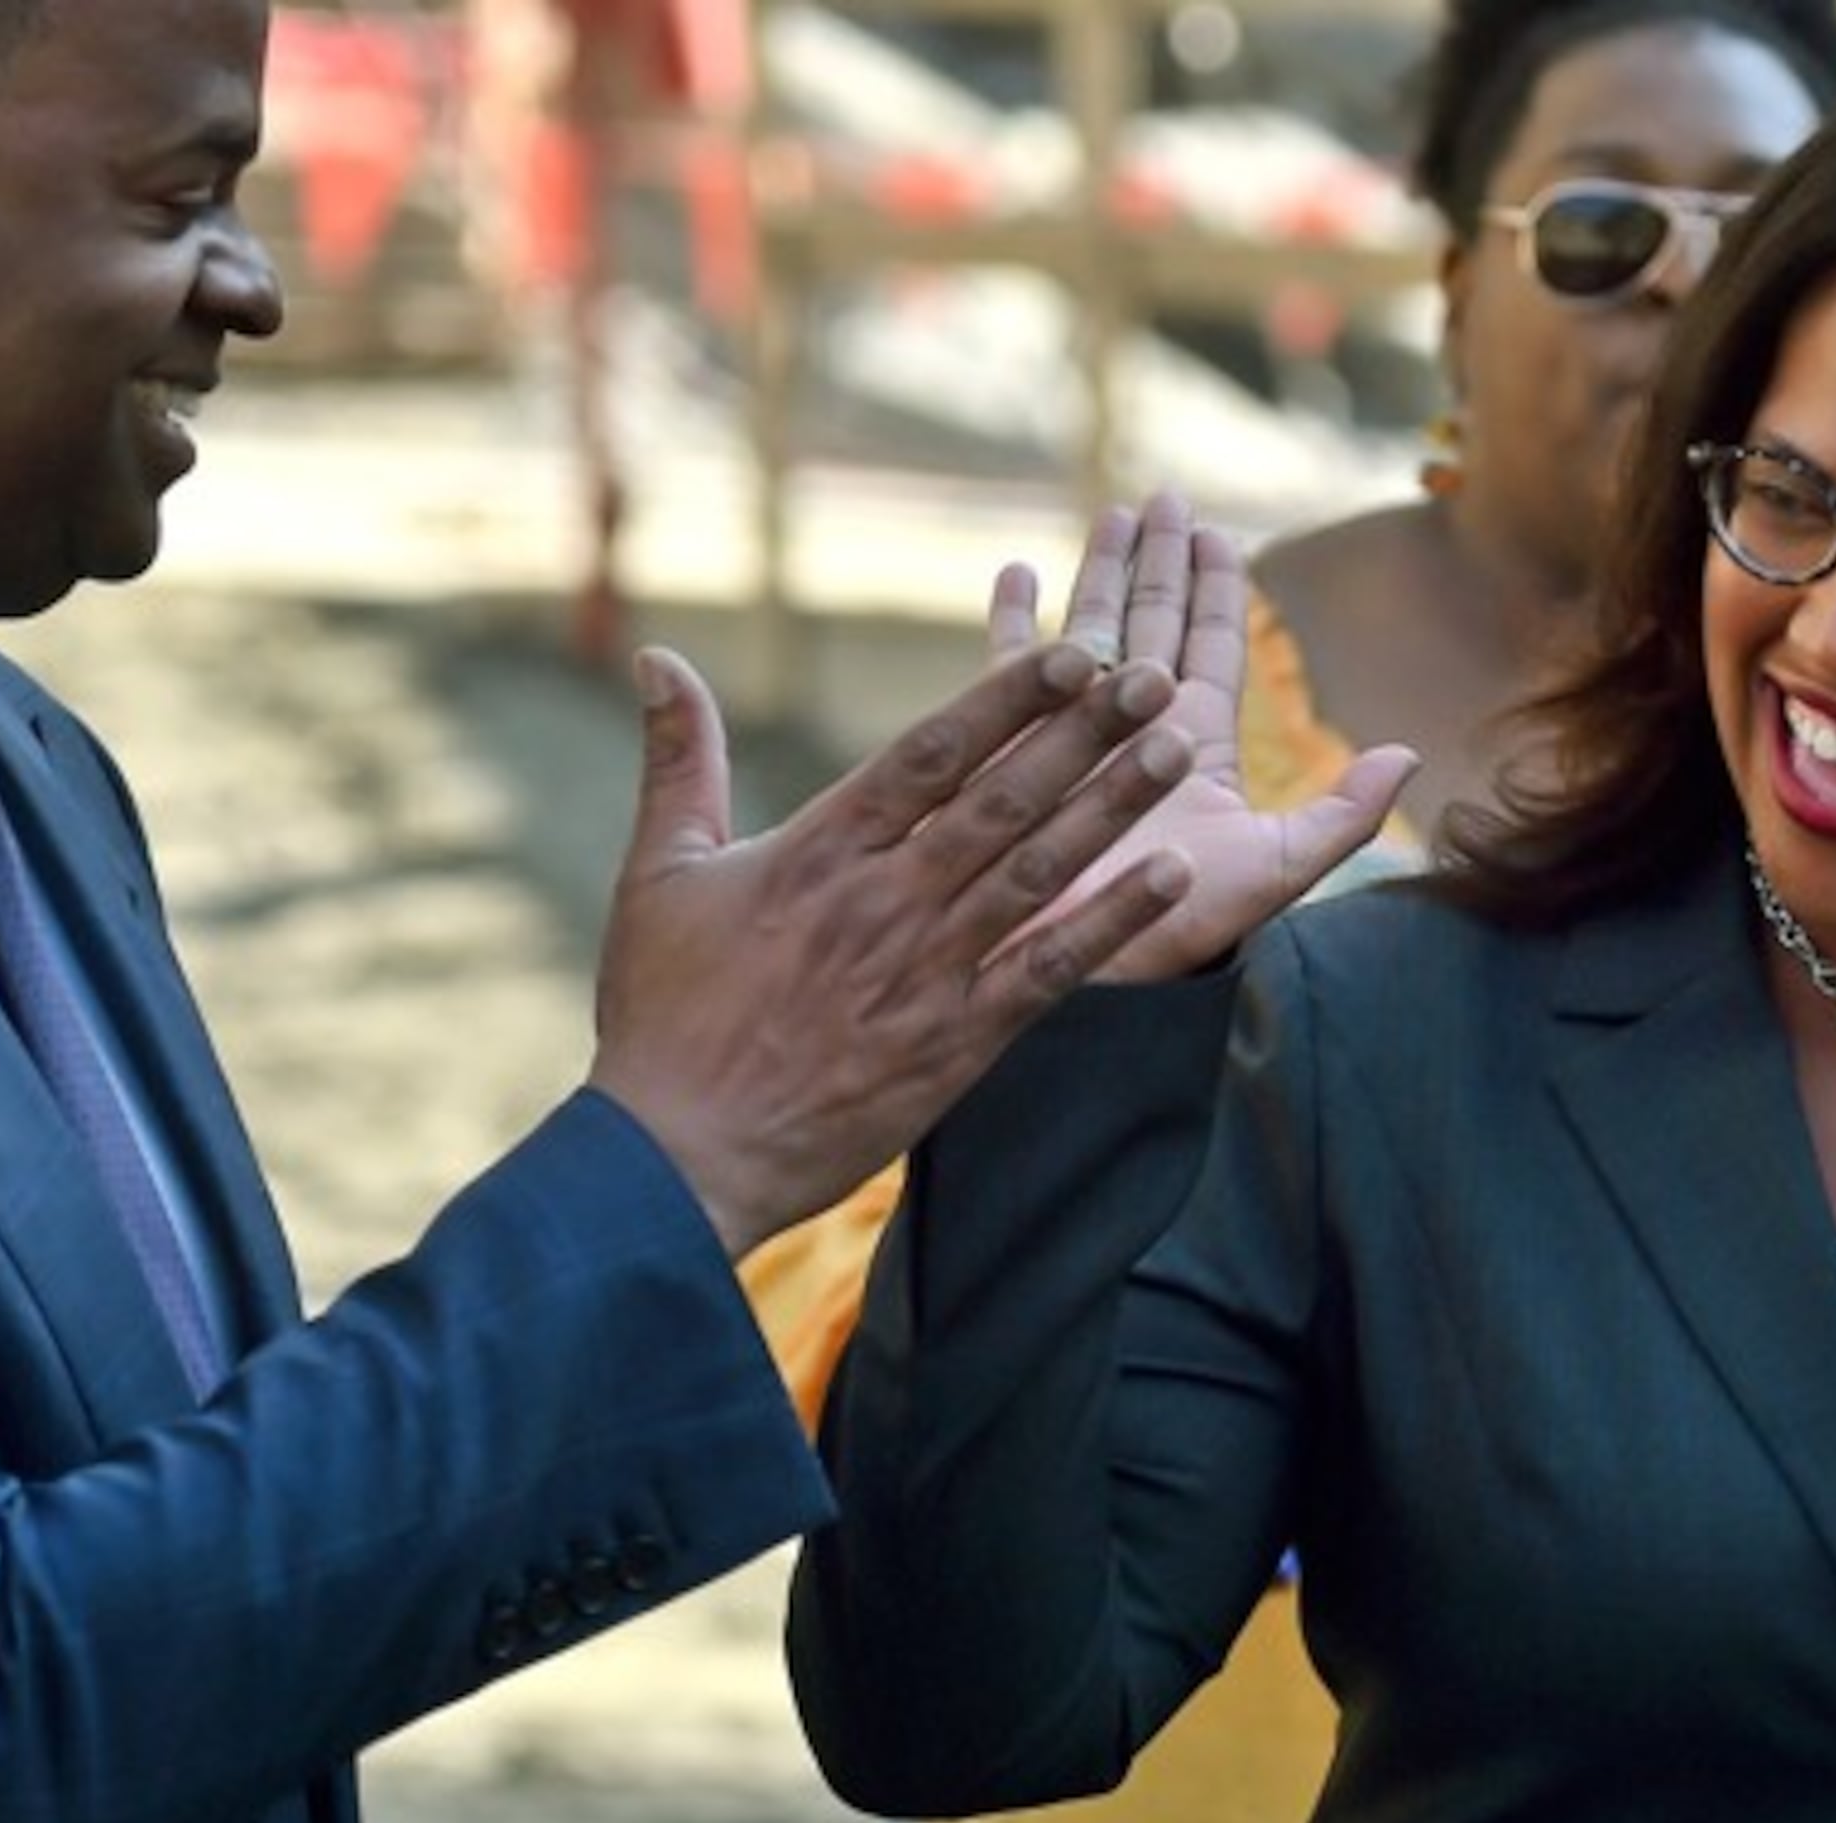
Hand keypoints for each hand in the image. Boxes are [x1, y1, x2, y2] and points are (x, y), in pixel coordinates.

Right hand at [589, 595, 1199, 1256]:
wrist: (678, 1157)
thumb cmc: (662, 1015)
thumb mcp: (659, 873)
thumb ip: (678, 761)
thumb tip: (656, 657)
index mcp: (816, 851)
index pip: (930, 752)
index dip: (1006, 696)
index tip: (1070, 651)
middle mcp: (883, 900)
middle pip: (1003, 799)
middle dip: (1084, 732)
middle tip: (1153, 674)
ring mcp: (925, 972)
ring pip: (1037, 870)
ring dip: (1112, 806)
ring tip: (1178, 747)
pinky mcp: (955, 1044)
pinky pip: (1048, 972)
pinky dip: (1112, 923)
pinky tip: (1170, 878)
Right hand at [991, 494, 1414, 981]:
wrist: (1092, 975)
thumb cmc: (1183, 934)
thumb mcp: (1276, 872)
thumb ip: (1341, 814)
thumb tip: (1407, 754)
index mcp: (1195, 748)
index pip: (1212, 647)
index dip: (1217, 587)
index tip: (1215, 529)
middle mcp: (1135, 735)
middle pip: (1151, 625)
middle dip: (1157, 560)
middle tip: (1161, 498)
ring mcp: (1074, 740)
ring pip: (1089, 635)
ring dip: (1097, 575)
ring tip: (1107, 515)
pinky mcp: (1016, 753)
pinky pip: (1009, 675)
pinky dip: (1012, 623)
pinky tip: (1013, 573)